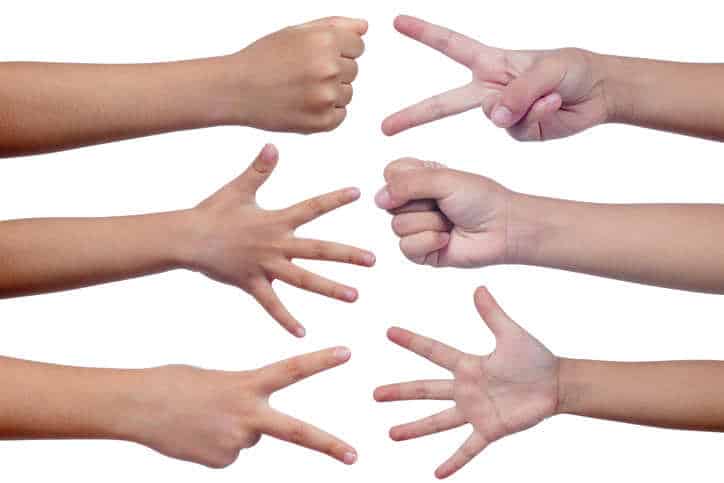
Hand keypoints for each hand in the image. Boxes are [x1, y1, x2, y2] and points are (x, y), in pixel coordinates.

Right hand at [135, 347, 355, 467]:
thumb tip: (254, 437)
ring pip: (248, 437)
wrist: (138, 406)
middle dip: (329, 445)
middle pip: (297, 433)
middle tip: (355, 457)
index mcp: (246, 384)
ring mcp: (235, 442)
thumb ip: (244, 402)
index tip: (348, 353)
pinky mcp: (222, 462)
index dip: (321, 361)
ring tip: (200, 418)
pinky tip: (196, 434)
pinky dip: (216, 444)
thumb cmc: (176, 384)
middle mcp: (247, 415)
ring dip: (230, 429)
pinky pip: (229, 453)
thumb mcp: (218, 382)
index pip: (291, 370)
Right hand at [187, 144, 374, 336]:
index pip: (312, 208)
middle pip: (318, 250)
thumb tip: (273, 145)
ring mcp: (265, 266)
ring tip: (355, 296)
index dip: (334, 199)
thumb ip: (259, 169)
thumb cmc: (212, 212)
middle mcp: (276, 244)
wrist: (187, 238)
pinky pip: (272, 305)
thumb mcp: (238, 188)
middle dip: (347, 255)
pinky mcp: (252, 283)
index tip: (358, 193)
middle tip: (373, 260)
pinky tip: (303, 333)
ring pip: (303, 279)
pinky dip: (286, 320)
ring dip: (330, 288)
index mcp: (276, 221)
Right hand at [231, 16, 366, 132]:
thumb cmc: (263, 59)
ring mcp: (326, 97)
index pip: (358, 46)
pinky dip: (326, 112)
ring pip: (348, 93)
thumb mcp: (296, 32)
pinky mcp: (322, 122)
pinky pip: (341, 115)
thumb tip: (364, 27)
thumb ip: (335, 26)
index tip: (317, 56)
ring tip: (302, 89)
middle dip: (334, 71)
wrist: (237, 90)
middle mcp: (328, 68)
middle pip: (354, 70)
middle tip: (304, 74)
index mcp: (325, 41)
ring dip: (331, 92)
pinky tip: (304, 104)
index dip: (338, 50)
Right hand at [374, 288, 558, 477]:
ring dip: (415, 428)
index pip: (433, 351)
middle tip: (375, 394)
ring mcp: (475, 411)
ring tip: (391, 434)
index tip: (389, 332)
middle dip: (400, 392)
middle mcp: (465, 389)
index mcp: (468, 365)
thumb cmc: (535, 358)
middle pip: (425, 390)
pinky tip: (437, 474)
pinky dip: (453, 462)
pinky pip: (468, 448)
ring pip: (438, 421)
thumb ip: (492, 314)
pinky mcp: (489, 429)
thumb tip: (478, 288)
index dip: (411, 341)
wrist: (557, 385)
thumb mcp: (511, 334)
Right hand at [375, 158, 511, 267]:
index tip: (431, 181)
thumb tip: (378, 199)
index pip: (390, 174)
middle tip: (445, 205)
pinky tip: (447, 239)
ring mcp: (416, 228)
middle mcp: (414, 203)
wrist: (503, 228)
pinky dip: (429, 241)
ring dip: (429, 224)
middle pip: (389, 203)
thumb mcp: (443, 179)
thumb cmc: (480, 199)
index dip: (404, 179)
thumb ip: (407, 183)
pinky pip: (406, 248)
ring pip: (397, 227)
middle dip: (420, 204)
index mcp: (418, 179)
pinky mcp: (421, 252)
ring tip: (449, 223)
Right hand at [381, 15, 609, 140]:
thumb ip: (519, 92)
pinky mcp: (517, 131)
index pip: (451, 45)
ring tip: (553, 95)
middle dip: (414, 114)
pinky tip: (554, 107)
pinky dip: (537, 118)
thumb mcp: (549, 69)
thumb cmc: (573, 68)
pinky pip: (516, 130)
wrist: (599, 92)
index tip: (397, 22)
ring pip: (493, 118)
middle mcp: (490, 88)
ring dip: (525, 107)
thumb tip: (491, 117)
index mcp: (491, 62)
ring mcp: (502, 112)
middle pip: (444, 102)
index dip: (424, 33)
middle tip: (385, 127)